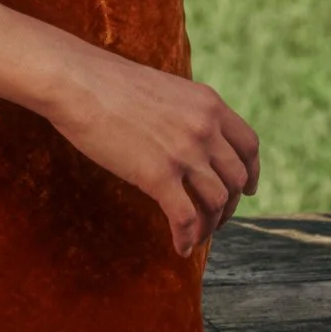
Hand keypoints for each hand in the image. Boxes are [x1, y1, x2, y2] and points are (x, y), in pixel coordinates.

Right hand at [39, 43, 261, 255]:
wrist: (78, 83)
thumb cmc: (110, 85)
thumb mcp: (166, 91)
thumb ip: (187, 114)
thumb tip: (191, 141)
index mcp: (210, 104)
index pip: (249, 146)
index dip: (252, 173)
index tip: (247, 189)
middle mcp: (205, 128)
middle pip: (236, 179)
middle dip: (230, 205)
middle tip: (217, 219)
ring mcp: (185, 152)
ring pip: (216, 202)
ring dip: (210, 226)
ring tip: (197, 236)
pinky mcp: (158, 175)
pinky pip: (186, 218)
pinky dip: (188, 238)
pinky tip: (181, 248)